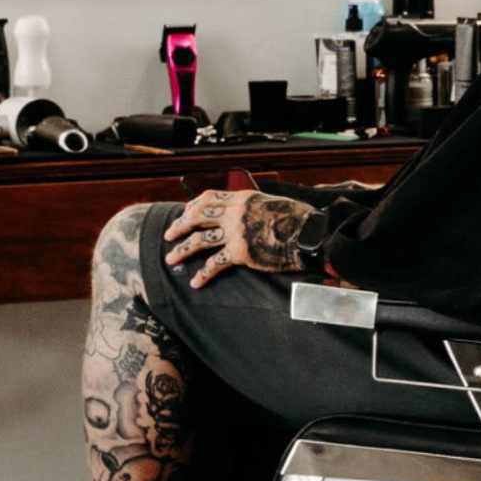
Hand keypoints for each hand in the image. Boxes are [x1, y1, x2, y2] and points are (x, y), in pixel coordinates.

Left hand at [164, 190, 310, 290]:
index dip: (193, 206)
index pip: (209, 198)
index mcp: (243, 198)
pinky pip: (216, 263)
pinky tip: (196, 282)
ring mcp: (236, 232)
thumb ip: (254, 207)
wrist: (310, 235)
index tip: (185, 213)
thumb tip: (246, 214)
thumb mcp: (273, 203)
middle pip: (198, 216)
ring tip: (171, 258)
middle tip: (169, 234)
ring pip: (200, 240)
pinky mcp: (241, 253)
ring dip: (183, 249)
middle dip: (180, 225)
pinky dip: (203, 274)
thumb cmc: (298, 219)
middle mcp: (235, 213)